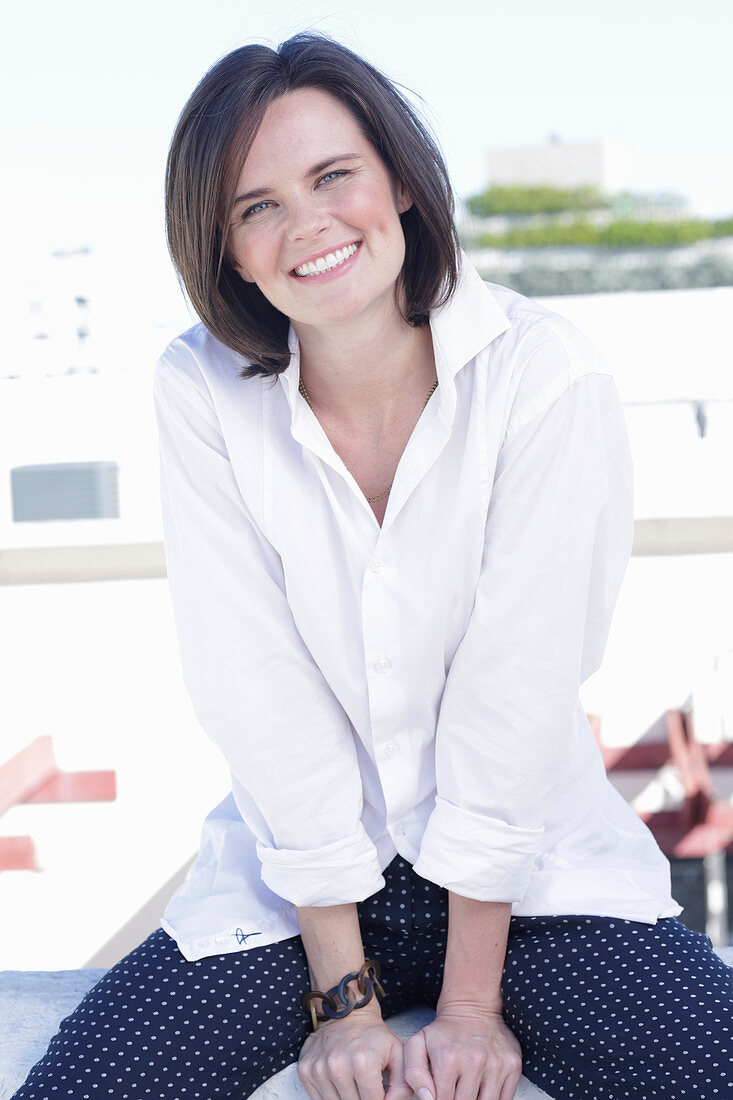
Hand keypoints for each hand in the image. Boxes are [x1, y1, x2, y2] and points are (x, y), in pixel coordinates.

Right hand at [298, 1006, 412, 1099]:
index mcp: (363, 1061)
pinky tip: (339, 1083)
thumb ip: (403, 1085)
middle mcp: (338, 1065)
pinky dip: (330, 1096)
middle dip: (363, 1099)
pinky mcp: (305, 1070)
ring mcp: (319, 1068)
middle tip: (367, 1086)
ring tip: (354, 1083)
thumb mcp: (398, 1053)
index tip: (379, 1091)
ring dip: (347, 1099)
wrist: (347, 1013)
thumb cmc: (373, 1036)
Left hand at [402, 1004, 522, 1099]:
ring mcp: (497, 1064)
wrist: (473, 1006)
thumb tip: (427, 1099)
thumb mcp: (418, 1045)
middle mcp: (475, 1062)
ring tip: (467, 1091)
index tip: (440, 1095)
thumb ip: (413, 1074)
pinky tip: (483, 1090)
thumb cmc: (444, 1031)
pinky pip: (506, 1099)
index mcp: (449, 1059)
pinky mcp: (513, 1065)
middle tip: (454, 1091)